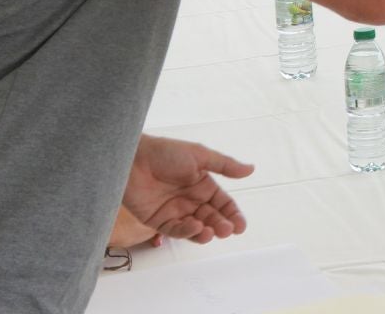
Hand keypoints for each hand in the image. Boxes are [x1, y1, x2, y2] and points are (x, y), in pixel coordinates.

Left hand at [120, 136, 252, 245]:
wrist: (133, 159)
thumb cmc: (166, 153)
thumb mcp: (200, 156)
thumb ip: (225, 166)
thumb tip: (251, 169)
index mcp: (203, 185)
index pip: (223, 204)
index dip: (233, 215)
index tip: (240, 226)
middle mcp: (190, 200)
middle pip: (211, 218)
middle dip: (221, 225)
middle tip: (227, 230)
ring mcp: (174, 211)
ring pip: (195, 228)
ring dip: (205, 232)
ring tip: (211, 232)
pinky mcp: (157, 220)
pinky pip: (175, 230)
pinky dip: (186, 231)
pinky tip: (195, 226)